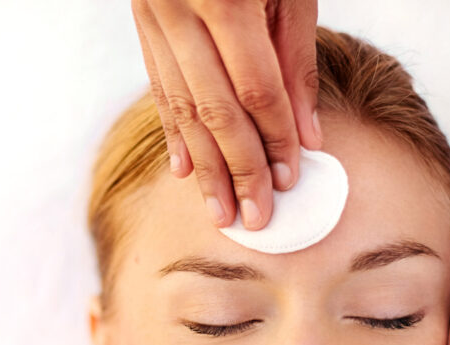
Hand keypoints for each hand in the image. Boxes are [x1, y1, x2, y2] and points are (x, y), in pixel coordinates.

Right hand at [131, 0, 320, 230]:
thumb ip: (297, 62)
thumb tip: (307, 138)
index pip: (256, 91)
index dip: (275, 139)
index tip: (288, 181)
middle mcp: (179, 9)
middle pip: (215, 112)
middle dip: (239, 171)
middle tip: (254, 218)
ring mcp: (154, 15)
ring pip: (182, 109)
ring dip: (204, 168)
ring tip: (221, 211)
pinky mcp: (142, 21)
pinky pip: (159, 87)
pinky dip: (174, 133)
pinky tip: (184, 171)